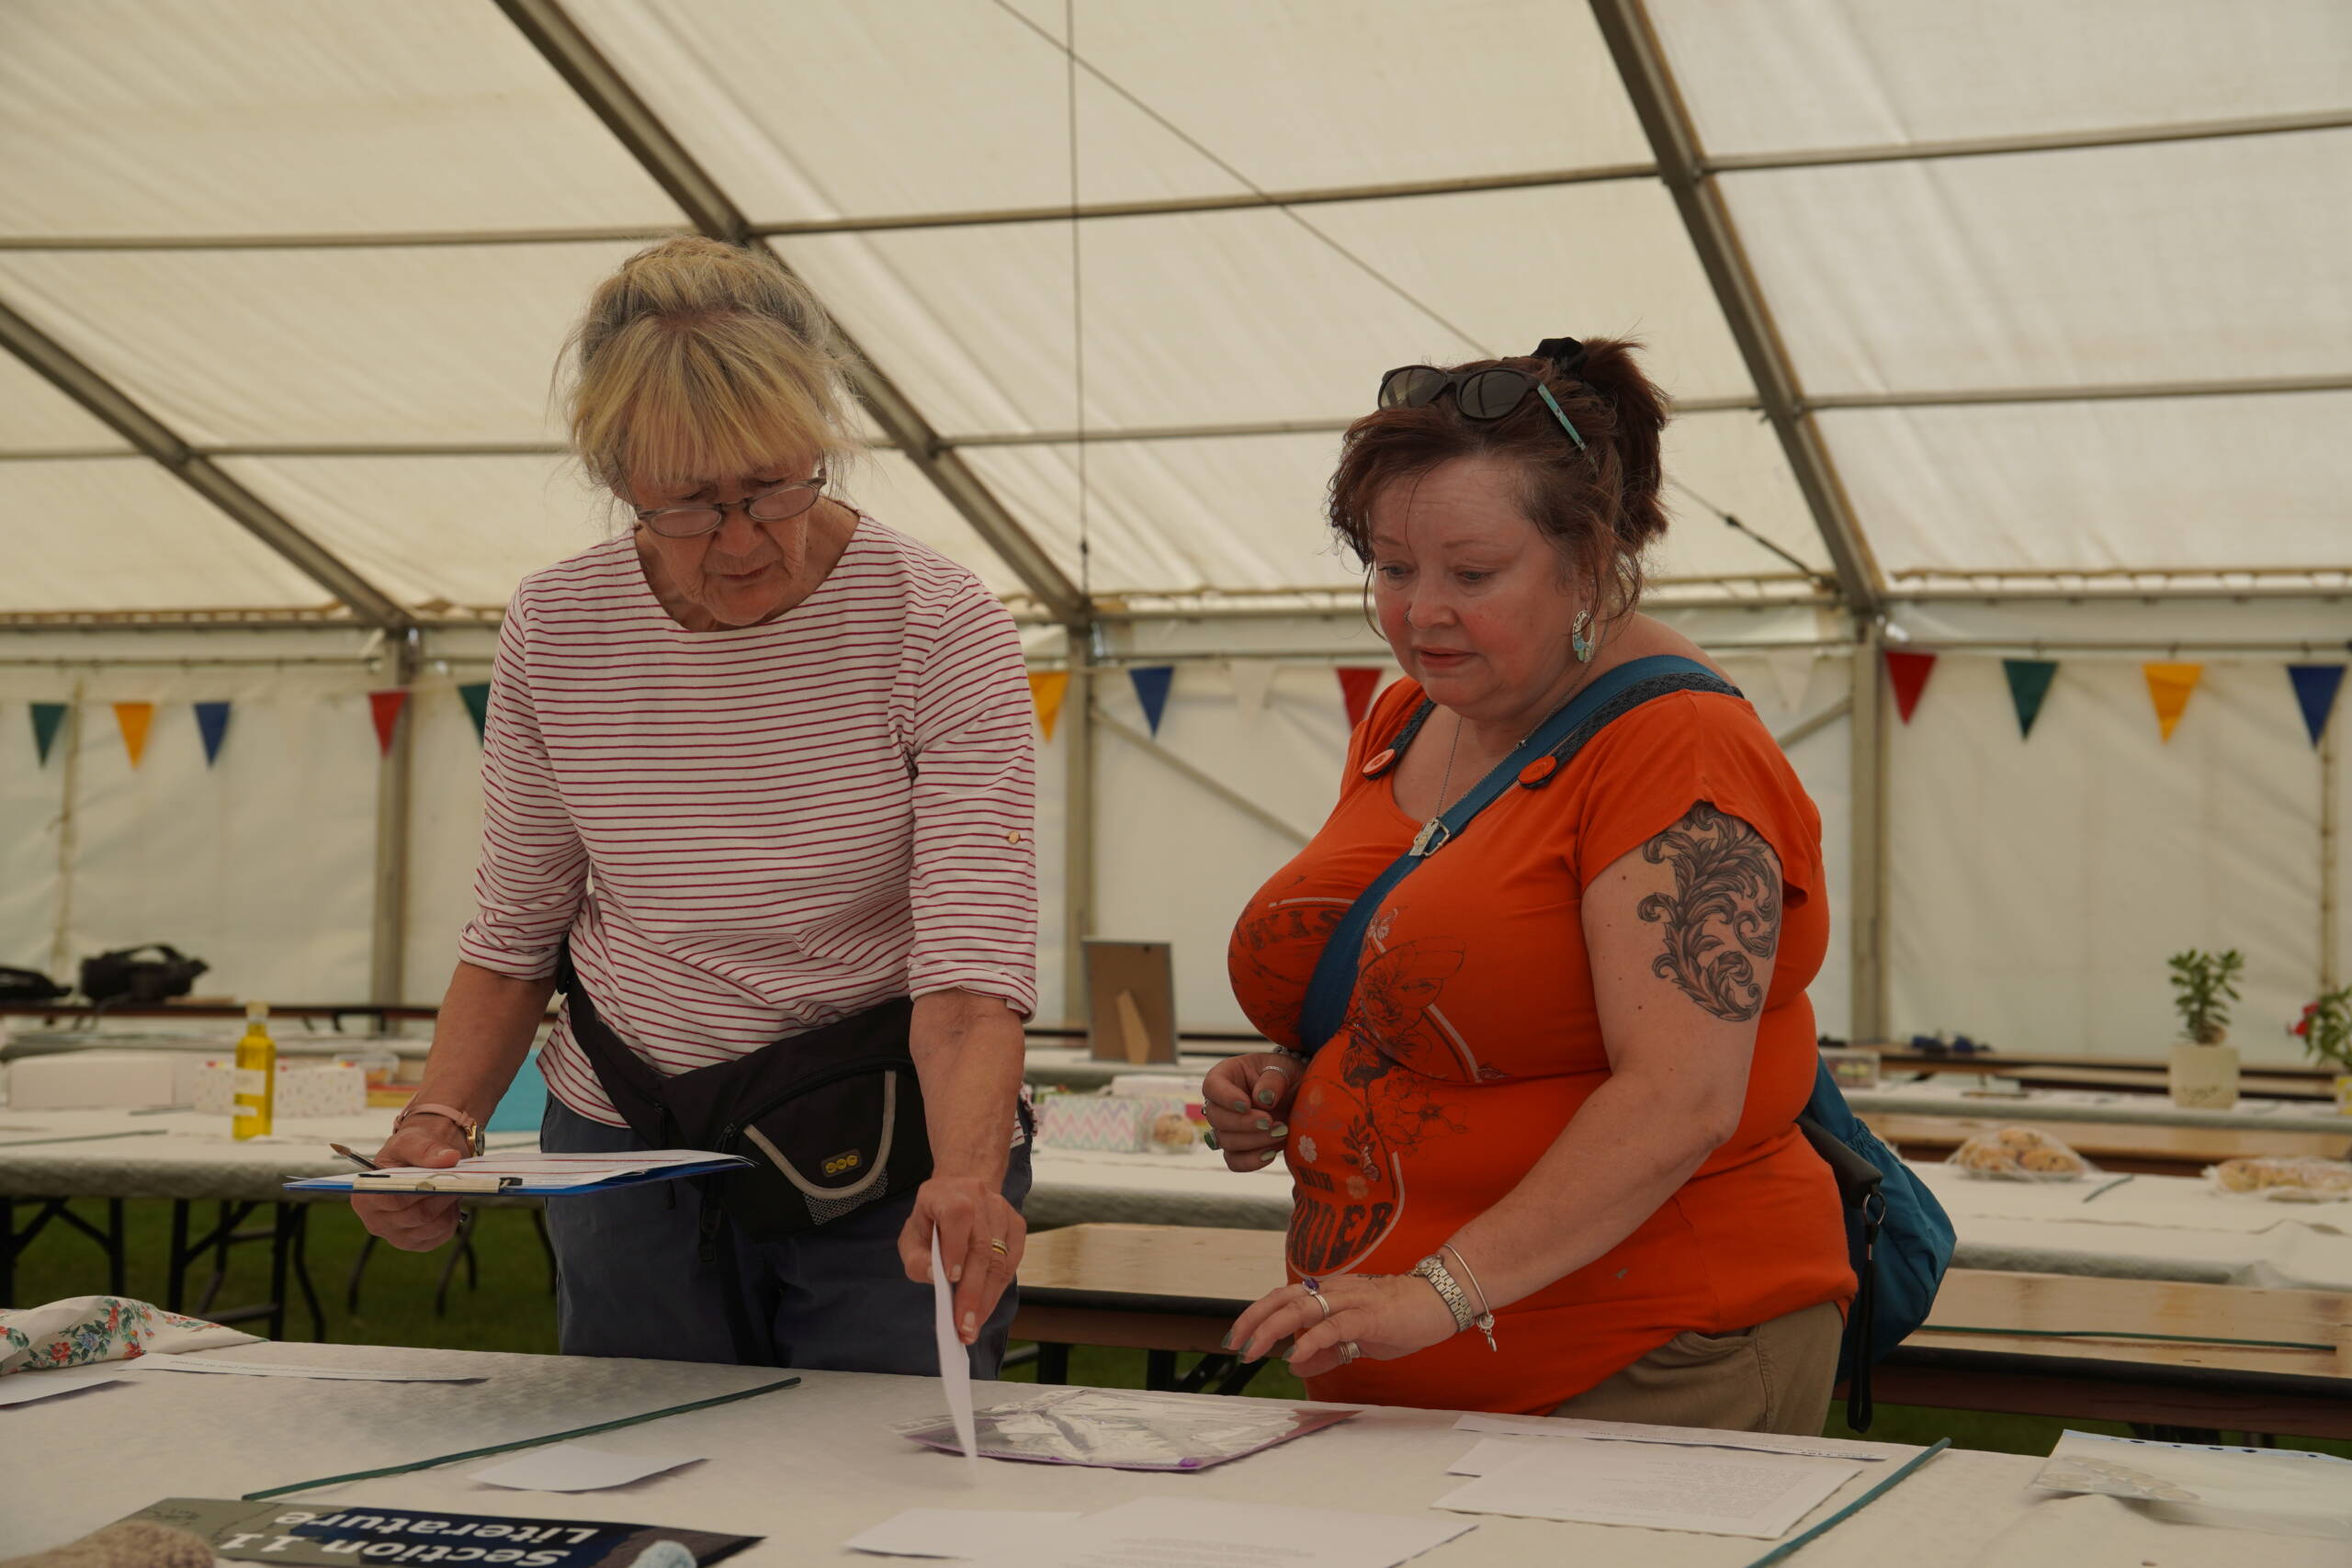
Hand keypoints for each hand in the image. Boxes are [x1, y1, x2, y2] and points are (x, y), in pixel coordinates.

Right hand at [350, 1115, 471, 1251]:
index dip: (418, 1189)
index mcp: (365, 1197)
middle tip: (458, 1178)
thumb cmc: (407, 1152)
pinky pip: (442, 1234)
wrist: (418, 1163)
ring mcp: (397, 1236)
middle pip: (416, 1215)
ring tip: (453, 1186)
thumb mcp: (410, 1141)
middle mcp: (376, 1222)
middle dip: (440, 1195)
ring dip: (448, 1205)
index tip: (439, 1176)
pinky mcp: (418, 1243)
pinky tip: (448, 1201)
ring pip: (432, 1226)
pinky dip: (451, 1216)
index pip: (391, 1199)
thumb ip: (425, 1149)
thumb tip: (449, 1158)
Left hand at [897, 1173, 1024, 1346]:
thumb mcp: (911, 1236)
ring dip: (987, 1296)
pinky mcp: (1016, 1224)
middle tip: (964, 1325)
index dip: (956, 1247)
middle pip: (982, 1247)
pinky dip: (999, 1288)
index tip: (951, 1279)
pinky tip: (986, 1306)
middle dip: (973, 1291)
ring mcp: (1002, 1210)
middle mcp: (979, 1197)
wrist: (959, 1192)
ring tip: (974, 1325)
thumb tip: (934, 1276)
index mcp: (947, 1194)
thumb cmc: (932, 1220)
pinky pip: (1012, 1261)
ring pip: (1000, 1258)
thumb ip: (915, 1258)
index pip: (958, 1216)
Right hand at [1200, 1052, 1303, 1172]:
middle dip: (1243, 1123)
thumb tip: (1264, 1099)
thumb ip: (1273, 1080)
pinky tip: (1271, 1153)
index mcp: (1226, 1076)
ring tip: (1282, 1131)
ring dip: (1253, 1141)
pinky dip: (1251, 1161)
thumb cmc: (1285, 1075)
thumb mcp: (1283, 1067)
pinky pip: (1234, 1161)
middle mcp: (1221, 1103)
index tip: (1246, 1104)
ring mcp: (1227, 1128)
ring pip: (1225, 1141)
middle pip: (1216, 1117)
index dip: (1225, 1098)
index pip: (1212, 1086)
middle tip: (1270, 1121)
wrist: (1297, 1094)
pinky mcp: (1239, 1148)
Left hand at [1226, 1271, 1457, 1378]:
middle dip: (1255, 1320)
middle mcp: (1335, 1291)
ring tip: (1254, 1350)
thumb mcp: (1358, 1338)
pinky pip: (1333, 1326)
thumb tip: (1297, 1365)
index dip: (1258, 1314)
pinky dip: (1311, 1340)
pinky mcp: (1369, 1315)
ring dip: (1273, 1329)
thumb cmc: (1401, 1317)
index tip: (1238, 1336)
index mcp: (1330, 1293)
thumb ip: (1328, 1350)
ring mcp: (1351, 1300)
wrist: (1440, 1301)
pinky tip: (1297, 1355)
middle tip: (1235, 1344)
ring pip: (1302, 1308)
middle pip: (1284, 1299)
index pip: (1284, 1298)